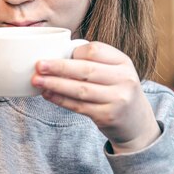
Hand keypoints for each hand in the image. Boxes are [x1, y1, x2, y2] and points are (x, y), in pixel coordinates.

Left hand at [31, 42, 160, 153]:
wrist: (136, 122)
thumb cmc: (117, 90)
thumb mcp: (115, 71)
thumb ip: (94, 62)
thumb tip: (56, 54)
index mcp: (123, 61)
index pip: (95, 51)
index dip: (73, 52)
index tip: (55, 54)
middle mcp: (124, 79)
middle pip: (85, 70)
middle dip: (59, 67)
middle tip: (38, 65)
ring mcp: (117, 99)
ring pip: (80, 90)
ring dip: (55, 85)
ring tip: (37, 81)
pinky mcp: (108, 116)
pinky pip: (79, 106)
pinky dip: (60, 100)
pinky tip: (48, 95)